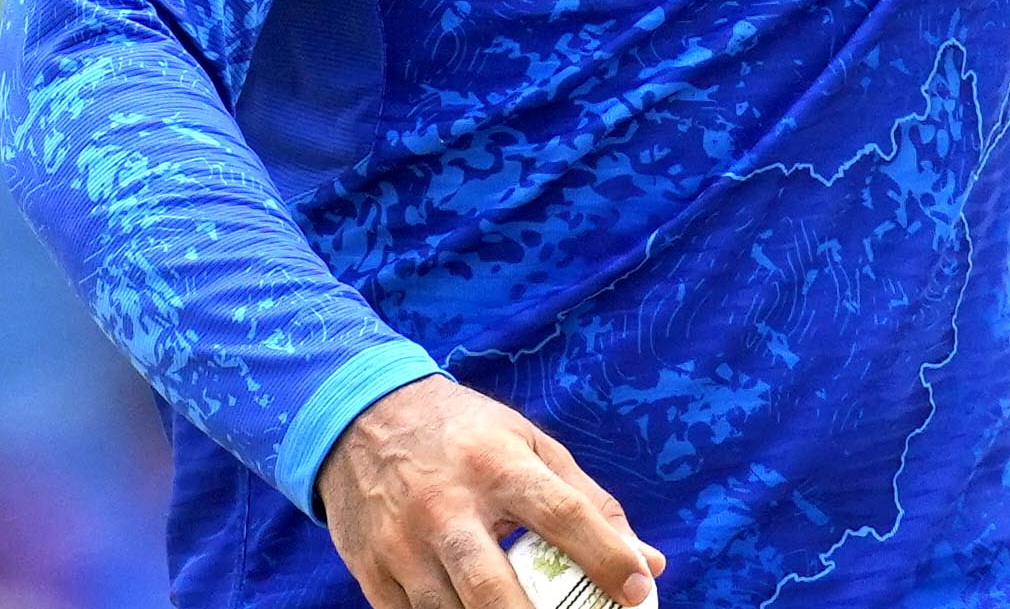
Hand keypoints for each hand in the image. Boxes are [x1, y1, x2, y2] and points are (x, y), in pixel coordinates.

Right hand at [315, 374, 666, 608]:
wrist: (359, 418)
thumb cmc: (464, 436)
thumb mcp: (528, 444)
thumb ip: (589, 503)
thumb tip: (650, 563)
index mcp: (495, 464)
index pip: (559, 514)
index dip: (604, 556)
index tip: (637, 590)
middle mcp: (445, 506)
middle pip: (493, 589)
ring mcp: (402, 545)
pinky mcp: (371, 572)